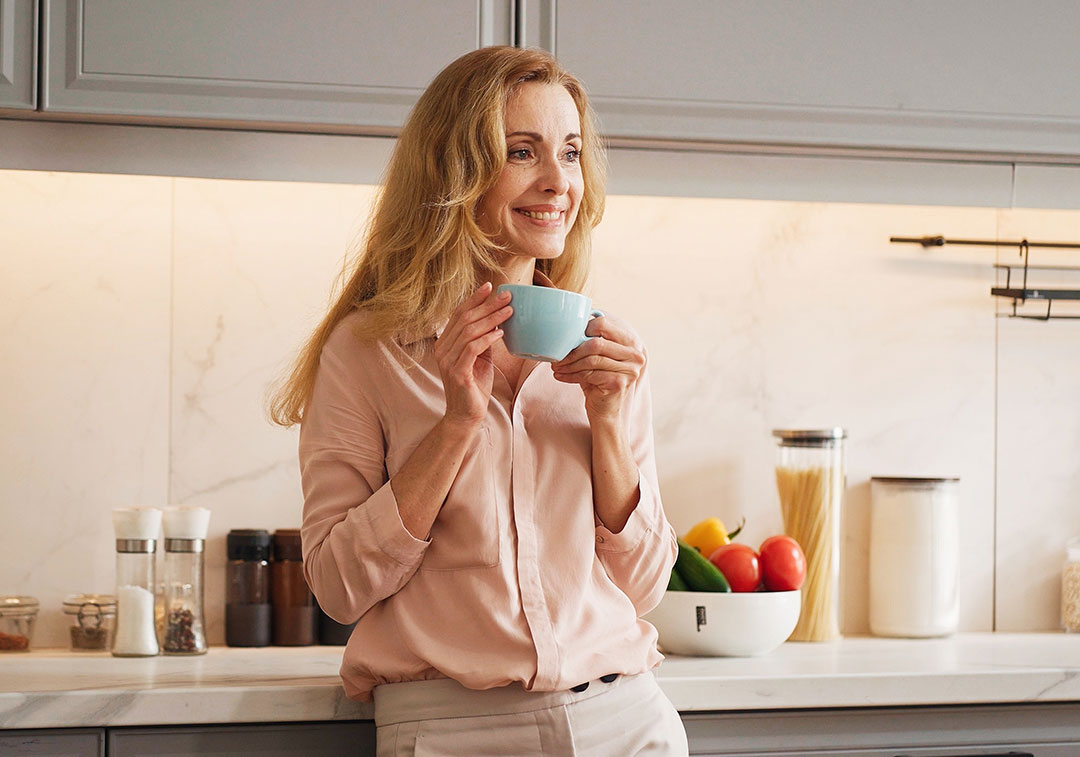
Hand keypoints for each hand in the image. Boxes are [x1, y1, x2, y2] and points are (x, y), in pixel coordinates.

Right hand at [434, 282, 512, 427]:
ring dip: (491, 319)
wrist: (466, 415)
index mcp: (445, 343)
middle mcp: (442, 349)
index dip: (474, 299)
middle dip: (487, 305)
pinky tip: (501, 333)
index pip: (458, 314)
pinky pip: (472, 349)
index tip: (491, 286)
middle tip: (507, 296)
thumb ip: (483, 340)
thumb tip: (496, 321)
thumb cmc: (474, 386)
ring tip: (509, 311)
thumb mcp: (480, 358)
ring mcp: (447, 360)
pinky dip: (487, 338)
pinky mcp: (457, 372)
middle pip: (465, 319)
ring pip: (469, 331)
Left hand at [551, 313, 646, 422]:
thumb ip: (590, 341)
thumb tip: (568, 327)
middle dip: (572, 350)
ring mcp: (629, 369)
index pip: (604, 324)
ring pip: (591, 359)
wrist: (605, 411)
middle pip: (596, 343)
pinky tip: (560, 376)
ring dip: (569, 364)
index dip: (583, 329)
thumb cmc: (598, 381)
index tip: (568, 339)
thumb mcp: (596, 358)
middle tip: (557, 357)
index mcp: (630, 342)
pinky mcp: (619, 383)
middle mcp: (634, 354)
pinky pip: (589, 374)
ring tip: (556, 367)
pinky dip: (571, 375)